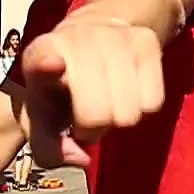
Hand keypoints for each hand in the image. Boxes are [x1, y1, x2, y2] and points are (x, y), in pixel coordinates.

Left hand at [20, 8, 164, 168]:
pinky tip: (124, 92)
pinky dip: (139, 107)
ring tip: (104, 100)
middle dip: (91, 127)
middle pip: (97, 113)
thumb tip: (82, 158)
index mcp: (41, 52)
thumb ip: (47, 148)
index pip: (43, 56)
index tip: (52, 65)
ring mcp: (115, 35)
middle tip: (85, 115)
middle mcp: (77, 37)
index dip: (46, 64)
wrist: (88, 37)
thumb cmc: (57, 85)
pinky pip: (153, 103)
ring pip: (128, 113)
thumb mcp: (40, 116)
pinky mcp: (146, 41)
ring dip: (116, 118)